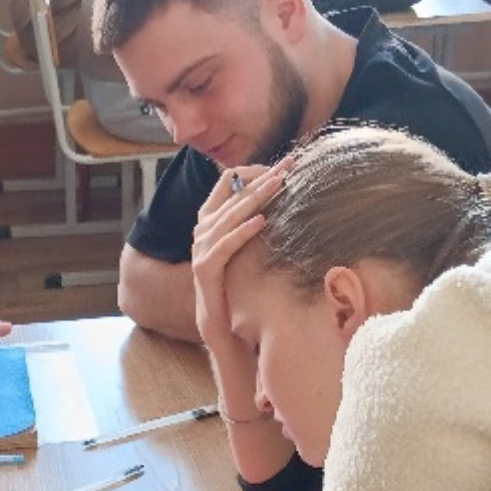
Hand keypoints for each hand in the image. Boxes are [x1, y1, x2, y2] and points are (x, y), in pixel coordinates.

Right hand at [191, 161, 286, 366]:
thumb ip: (252, 220)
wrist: (221, 324)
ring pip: (229, 214)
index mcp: (210, 218)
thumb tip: (281, 195)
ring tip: (280, 185)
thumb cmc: (238, 282)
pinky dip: (244, 231)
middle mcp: (202, 229)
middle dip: (263, 177)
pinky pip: (225, 245)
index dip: (255, 170)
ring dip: (257, 198)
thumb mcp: (246, 246)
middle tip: (290, 166)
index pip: (229, 179)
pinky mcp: (205, 268)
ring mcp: (201, 248)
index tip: (282, 166)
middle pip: (233, 192)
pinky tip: (262, 222)